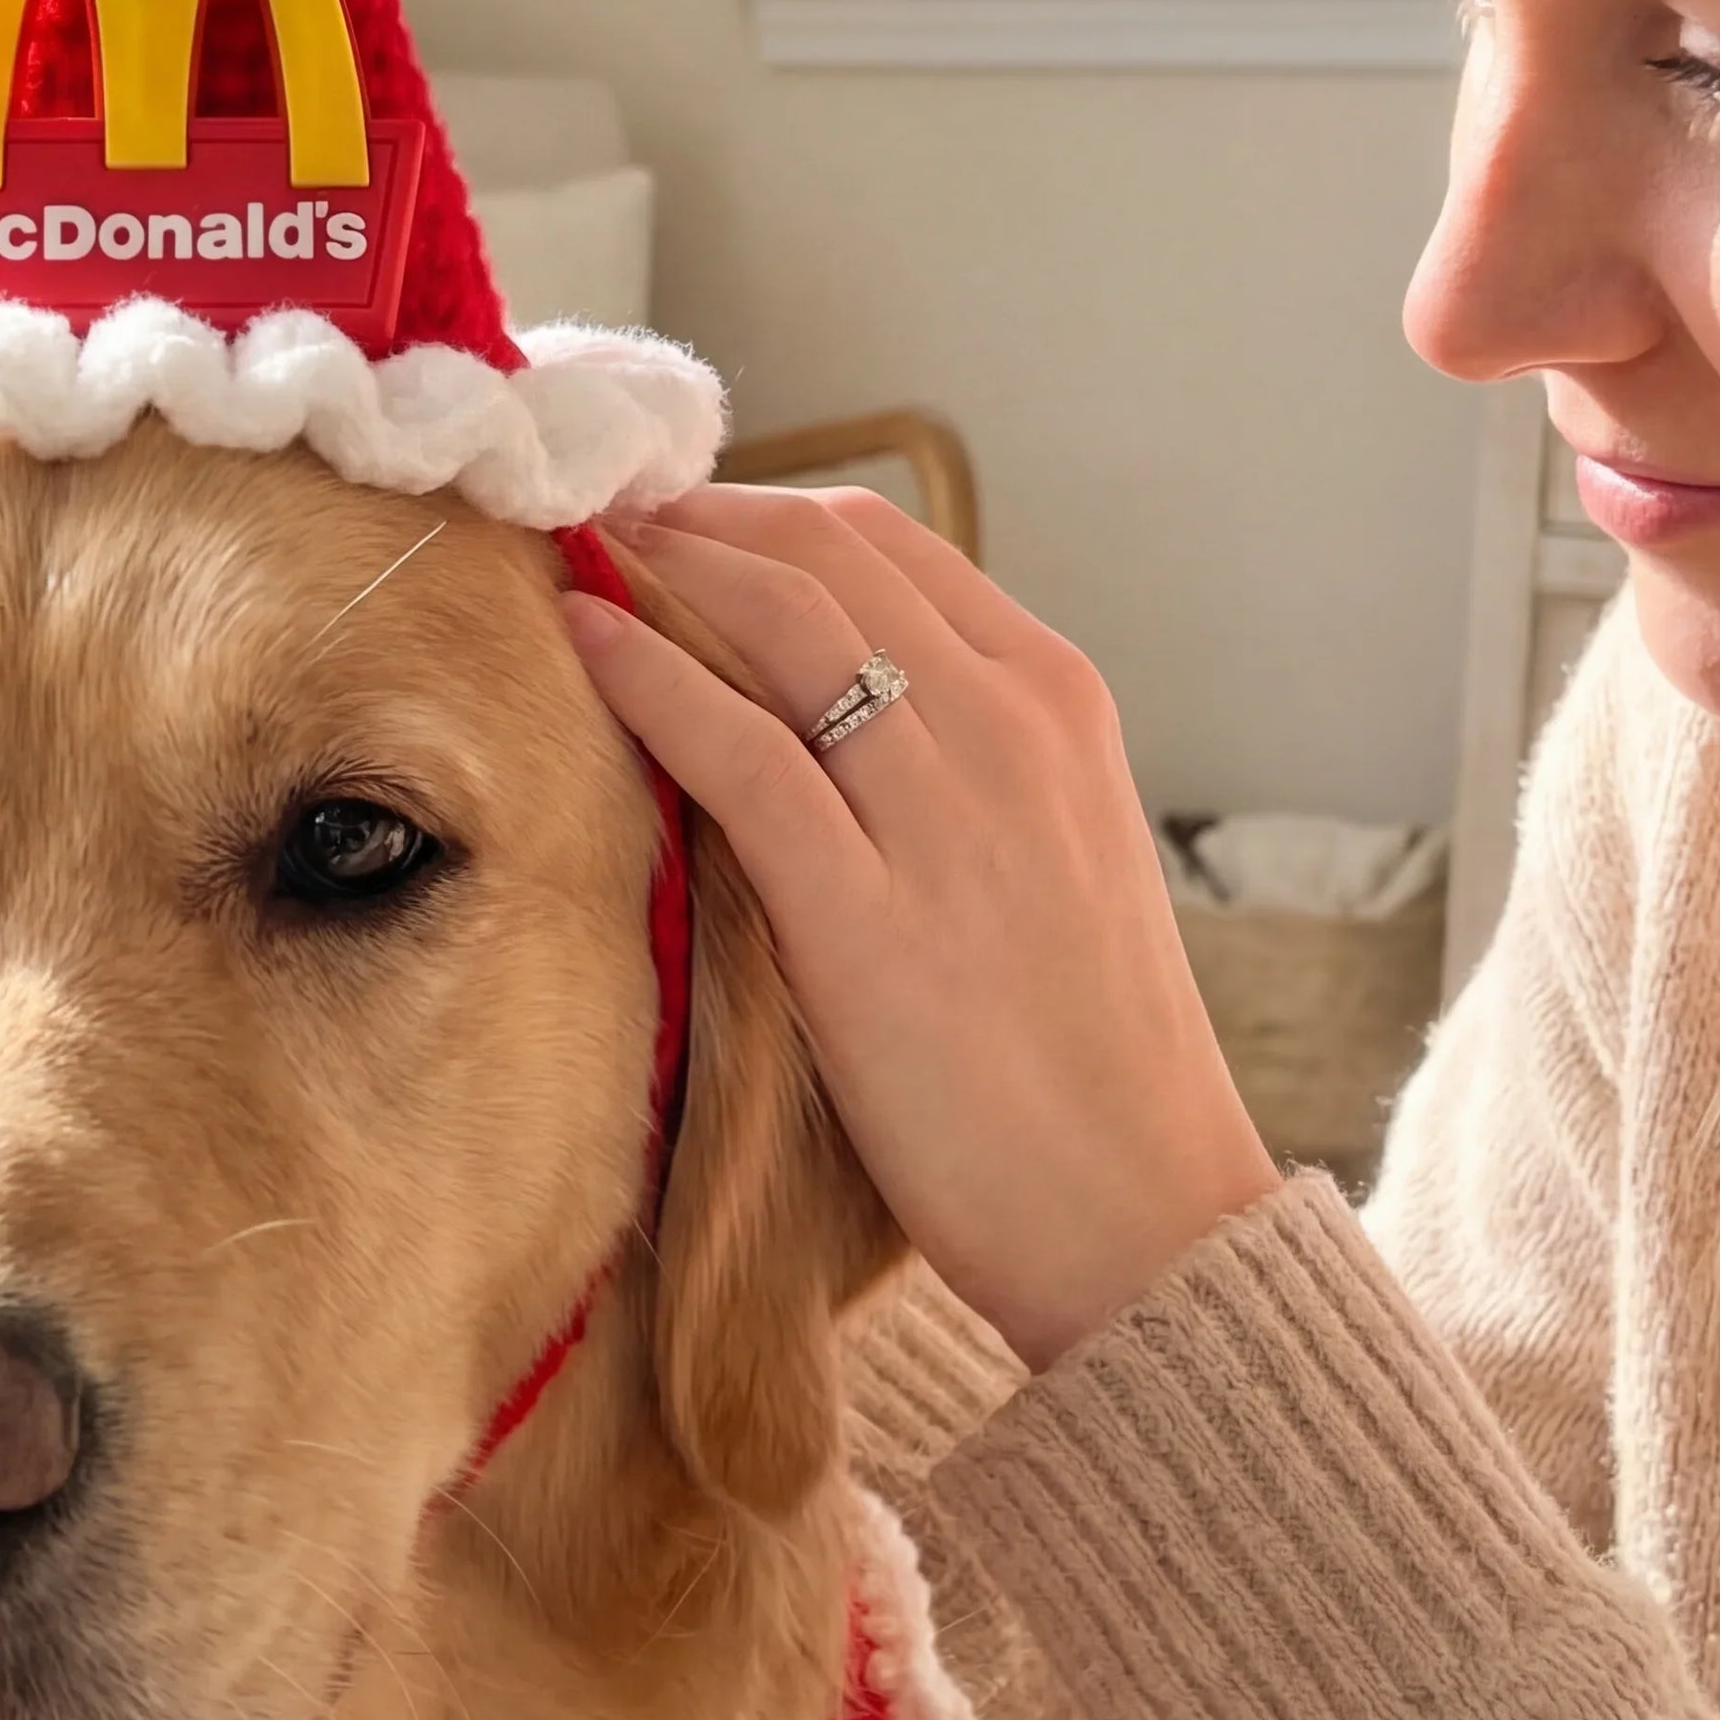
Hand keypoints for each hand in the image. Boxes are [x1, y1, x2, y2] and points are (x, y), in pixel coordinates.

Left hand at [560, 487, 1276, 1370]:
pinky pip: (738, 750)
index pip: (890, 548)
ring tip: (575, 550)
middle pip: (825, 557)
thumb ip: (964, 768)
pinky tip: (582, 639)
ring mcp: (942, 813)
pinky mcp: (865, 910)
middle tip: (598, 512)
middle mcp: (1008, 728)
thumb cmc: (1088, 1057)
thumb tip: (840, 717)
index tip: (675, 515)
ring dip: (661, 565)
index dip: (763, 514)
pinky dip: (647, 674)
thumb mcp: (1053, 857)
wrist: (1144, 1207)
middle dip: (696, 517)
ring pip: (781, 622)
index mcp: (1059, 703)